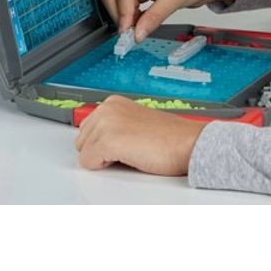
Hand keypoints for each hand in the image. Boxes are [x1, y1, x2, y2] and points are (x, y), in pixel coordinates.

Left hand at [75, 95, 207, 175]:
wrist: (188, 143)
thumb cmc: (169, 138)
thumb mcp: (136, 122)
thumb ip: (115, 126)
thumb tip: (99, 142)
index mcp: (114, 102)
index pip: (87, 129)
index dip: (103, 143)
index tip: (123, 143)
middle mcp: (107, 108)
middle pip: (82, 141)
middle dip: (100, 150)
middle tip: (129, 149)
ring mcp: (107, 123)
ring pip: (84, 153)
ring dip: (104, 159)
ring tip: (131, 152)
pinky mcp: (108, 140)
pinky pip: (89, 163)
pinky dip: (105, 167)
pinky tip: (128, 158)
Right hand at [101, 0, 246, 41]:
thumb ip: (153, 18)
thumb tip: (137, 34)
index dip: (123, 14)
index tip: (127, 33)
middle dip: (121, 14)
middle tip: (130, 33)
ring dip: (126, 14)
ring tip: (139, 27)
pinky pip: (128, 0)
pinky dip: (132, 13)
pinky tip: (142, 21)